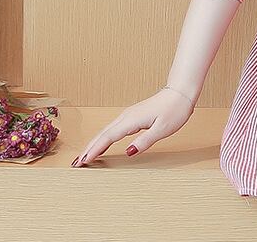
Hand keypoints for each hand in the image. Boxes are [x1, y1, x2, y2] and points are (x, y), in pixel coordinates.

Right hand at [71, 87, 194, 166]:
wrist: (181, 92)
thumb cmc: (175, 109)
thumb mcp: (163, 129)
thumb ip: (145, 141)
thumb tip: (128, 153)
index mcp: (132, 120)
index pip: (108, 137)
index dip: (94, 150)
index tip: (82, 162)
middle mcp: (127, 116)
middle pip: (103, 134)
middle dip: (89, 148)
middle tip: (76, 163)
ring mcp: (129, 115)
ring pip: (107, 130)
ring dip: (94, 143)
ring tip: (84, 156)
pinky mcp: (133, 115)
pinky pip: (113, 128)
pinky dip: (104, 137)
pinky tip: (102, 143)